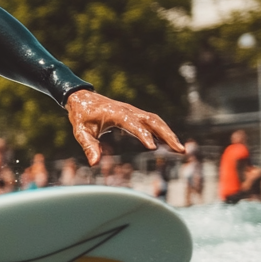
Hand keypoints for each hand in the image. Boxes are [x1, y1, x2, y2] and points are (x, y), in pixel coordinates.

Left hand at [65, 89, 183, 165]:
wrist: (81, 98)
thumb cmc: (80, 116)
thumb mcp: (80, 131)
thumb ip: (88, 146)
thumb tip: (94, 164)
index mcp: (115, 112)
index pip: (133, 123)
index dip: (143, 135)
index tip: (153, 147)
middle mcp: (128, 110)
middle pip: (153, 120)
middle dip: (167, 135)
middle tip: (180, 150)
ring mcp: (133, 111)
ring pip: (156, 120)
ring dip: (169, 134)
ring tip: (180, 150)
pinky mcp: (135, 114)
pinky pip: (152, 122)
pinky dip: (163, 131)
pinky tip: (169, 144)